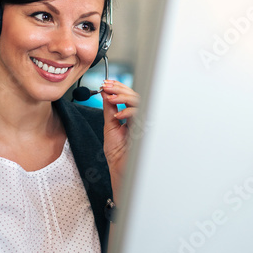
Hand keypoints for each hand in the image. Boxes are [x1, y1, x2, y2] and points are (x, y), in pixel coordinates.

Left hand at [101, 79, 140, 199]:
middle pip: (135, 95)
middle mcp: (140, 117)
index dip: (119, 87)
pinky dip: (129, 112)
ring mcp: (144, 122)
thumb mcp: (110, 126)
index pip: (128, 96)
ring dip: (124, 97)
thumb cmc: (117, 152)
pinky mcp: (147, 128)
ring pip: (140, 101)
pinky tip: (118, 115)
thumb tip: (105, 93)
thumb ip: (109, 109)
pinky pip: (141, 114)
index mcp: (132, 116)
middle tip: (107, 86)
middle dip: (120, 89)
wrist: (121, 168)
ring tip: (111, 98)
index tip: (107, 83)